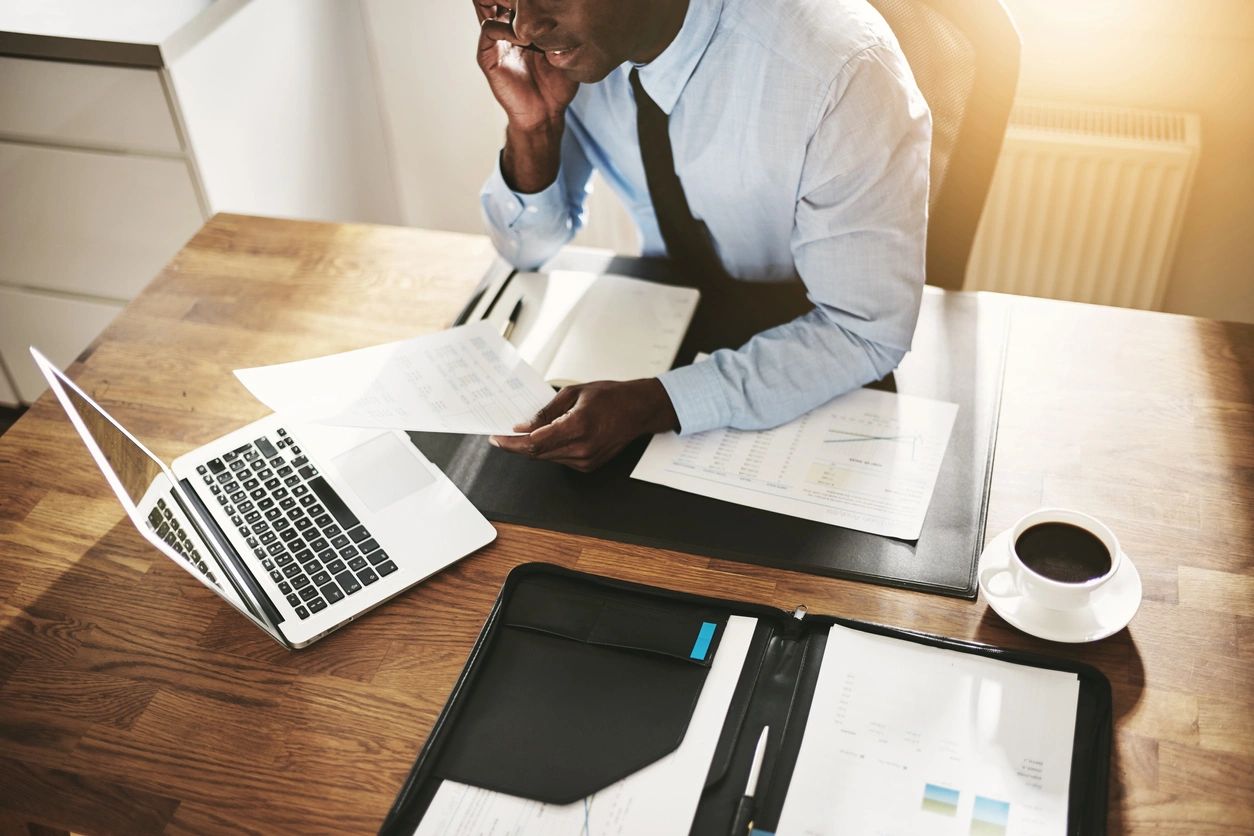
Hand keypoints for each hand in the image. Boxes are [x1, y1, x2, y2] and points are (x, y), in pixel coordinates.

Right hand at [473, 2, 577, 130]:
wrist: (546, 113)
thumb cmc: (559, 84)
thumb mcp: (564, 48)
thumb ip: (559, 25)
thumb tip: (563, 5)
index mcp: (522, 25)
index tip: (544, 1)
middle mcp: (505, 29)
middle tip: (527, 2)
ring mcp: (495, 41)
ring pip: (485, 4)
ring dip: (505, 3)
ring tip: (524, 12)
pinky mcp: (487, 56)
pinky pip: (489, 29)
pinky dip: (505, 28)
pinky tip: (525, 39)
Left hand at [490, 379, 679, 471]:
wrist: (638, 410)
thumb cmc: (611, 397)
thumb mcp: (574, 393)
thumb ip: (546, 412)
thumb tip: (524, 426)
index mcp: (578, 427)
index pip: (534, 443)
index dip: (511, 443)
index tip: (497, 438)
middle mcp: (582, 448)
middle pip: (537, 454)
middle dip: (517, 446)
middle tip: (502, 436)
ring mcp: (586, 460)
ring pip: (547, 459)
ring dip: (532, 449)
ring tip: (524, 434)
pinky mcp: (589, 466)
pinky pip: (560, 460)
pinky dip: (549, 450)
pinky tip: (547, 438)